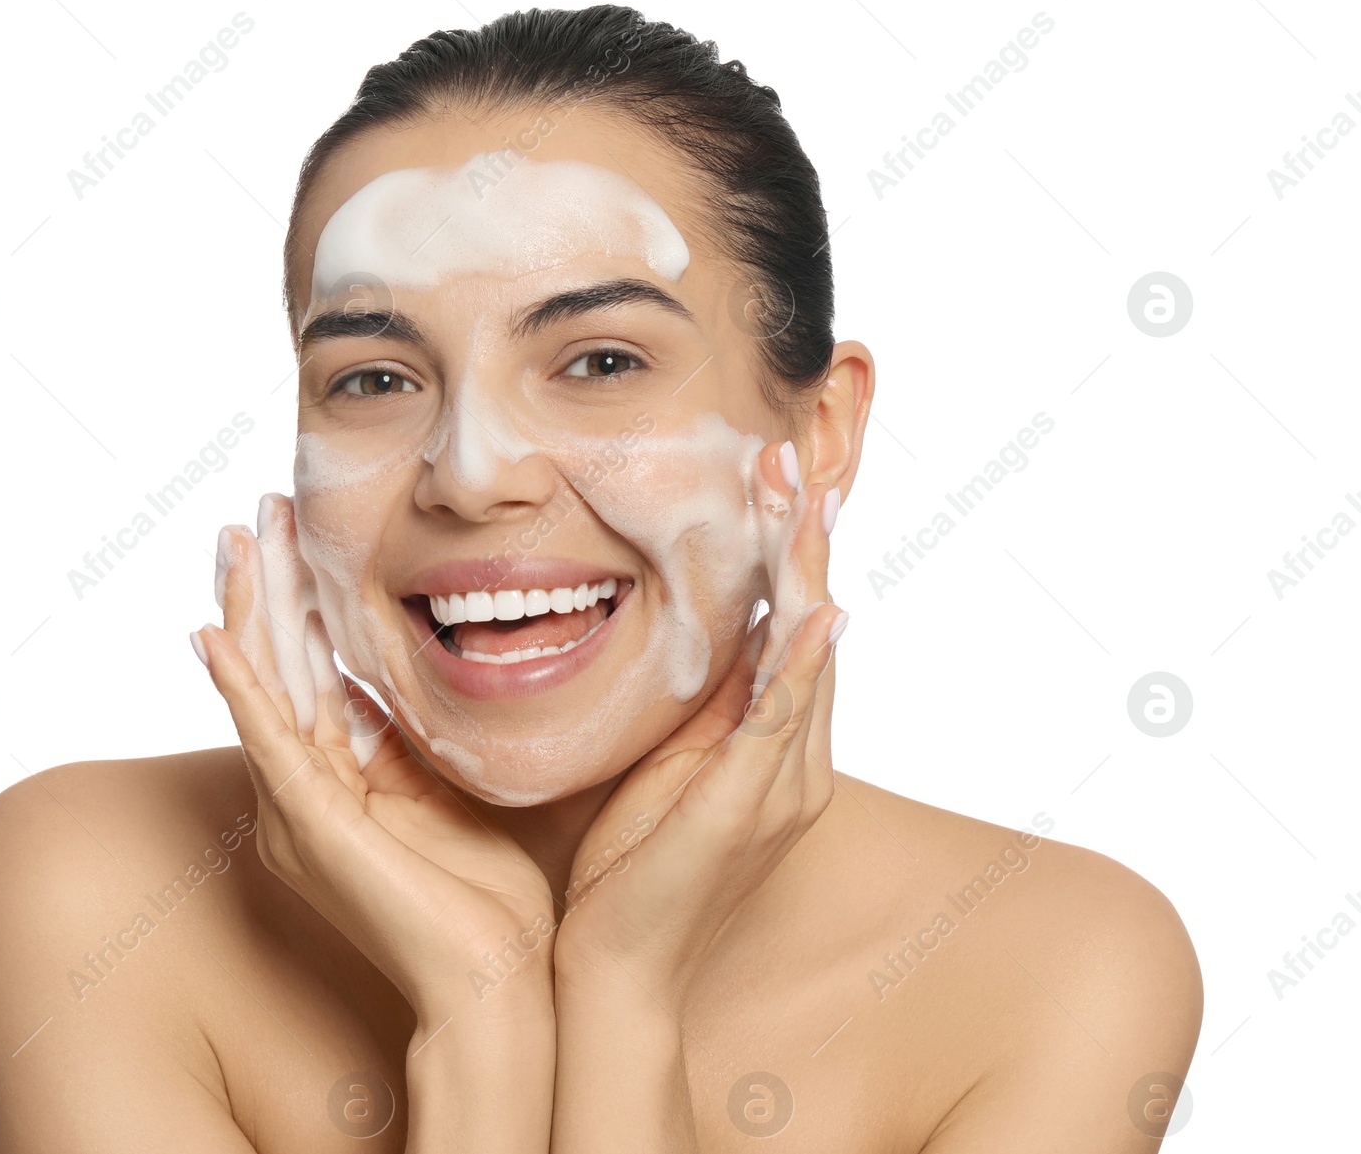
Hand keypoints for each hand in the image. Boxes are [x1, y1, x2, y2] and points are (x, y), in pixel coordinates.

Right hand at [192, 493, 557, 1027]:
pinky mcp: (309, 828)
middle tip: (256, 512)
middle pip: (278, 669)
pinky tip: (211, 635)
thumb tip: (410, 681)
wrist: (495, 985)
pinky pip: (265, 744)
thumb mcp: (450, 793)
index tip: (299, 533)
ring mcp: (299, 812)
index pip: (310, 675)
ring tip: (234, 540)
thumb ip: (417, 741)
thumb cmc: (485, 903)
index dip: (302, 603)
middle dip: (268, 587)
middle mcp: (304, 796)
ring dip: (248, 610)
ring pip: (265, 689)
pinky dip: (238, 688)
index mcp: (338, 787)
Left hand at [552, 443, 846, 1008]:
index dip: (784, 554)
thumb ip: (687, 712)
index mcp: (772, 751)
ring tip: (804, 495)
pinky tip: (812, 609)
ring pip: (805, 656)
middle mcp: (795, 761)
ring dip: (804, 571)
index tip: (771, 478)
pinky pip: (782, 720)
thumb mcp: (659, 770)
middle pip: (809, 627)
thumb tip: (683, 641)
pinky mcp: (750, 806)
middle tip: (792, 457)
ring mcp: (780, 784)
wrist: (617, 971)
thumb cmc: (628, 873)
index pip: (786, 630)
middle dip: (801, 539)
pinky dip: (798, 661)